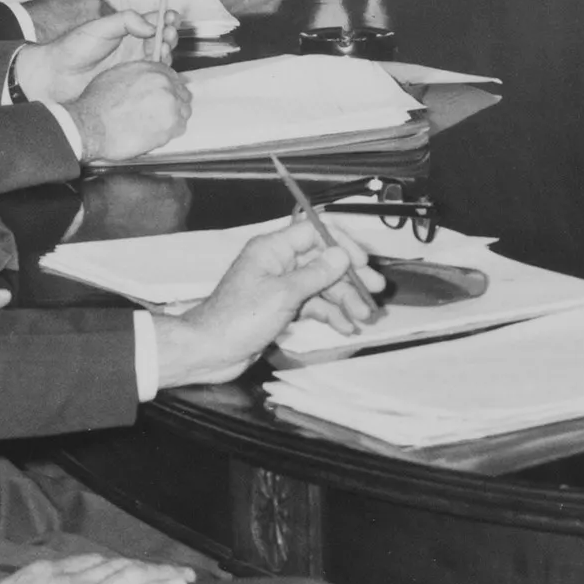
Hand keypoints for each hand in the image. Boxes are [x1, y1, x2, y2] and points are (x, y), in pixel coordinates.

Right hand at [0, 553, 195, 583]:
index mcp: (42, 574)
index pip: (88, 564)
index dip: (113, 565)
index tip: (128, 568)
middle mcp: (67, 580)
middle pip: (115, 567)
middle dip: (144, 567)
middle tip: (168, 569)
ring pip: (131, 578)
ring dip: (161, 574)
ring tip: (184, 575)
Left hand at [13, 7, 165, 104]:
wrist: (57, 75)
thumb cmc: (73, 47)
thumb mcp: (100, 26)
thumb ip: (126, 20)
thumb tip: (151, 26)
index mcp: (125, 29)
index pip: (152, 21)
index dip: (165, 18)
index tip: (172, 17)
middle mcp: (131, 45)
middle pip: (161, 38)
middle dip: (170, 34)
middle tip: (169, 33)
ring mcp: (132, 64)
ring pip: (160, 56)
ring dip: (167, 50)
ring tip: (164, 46)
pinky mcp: (131, 81)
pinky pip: (152, 75)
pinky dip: (161, 69)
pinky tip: (160, 64)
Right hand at [68, 60, 193, 161]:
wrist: (91, 125)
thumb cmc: (97, 103)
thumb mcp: (117, 75)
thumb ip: (139, 75)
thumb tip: (147, 80)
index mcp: (152, 70)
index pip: (173, 77)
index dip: (169, 88)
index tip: (165, 96)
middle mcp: (164, 84)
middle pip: (182, 94)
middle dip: (174, 102)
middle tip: (160, 112)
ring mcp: (170, 105)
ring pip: (183, 111)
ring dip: (173, 118)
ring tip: (155, 124)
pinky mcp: (170, 126)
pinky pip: (179, 129)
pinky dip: (170, 132)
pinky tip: (154, 133)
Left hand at [156, 213, 374, 385]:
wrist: (209, 351)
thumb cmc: (237, 319)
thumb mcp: (283, 295)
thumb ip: (316, 274)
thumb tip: (343, 255)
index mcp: (273, 248)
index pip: (315, 231)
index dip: (342, 244)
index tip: (363, 263)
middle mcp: (278, 262)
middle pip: (323, 260)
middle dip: (350, 277)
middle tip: (374, 292)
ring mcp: (280, 286)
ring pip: (321, 286)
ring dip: (344, 300)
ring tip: (362, 317)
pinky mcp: (281, 307)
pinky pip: (312, 304)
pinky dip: (330, 314)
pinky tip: (344, 326)